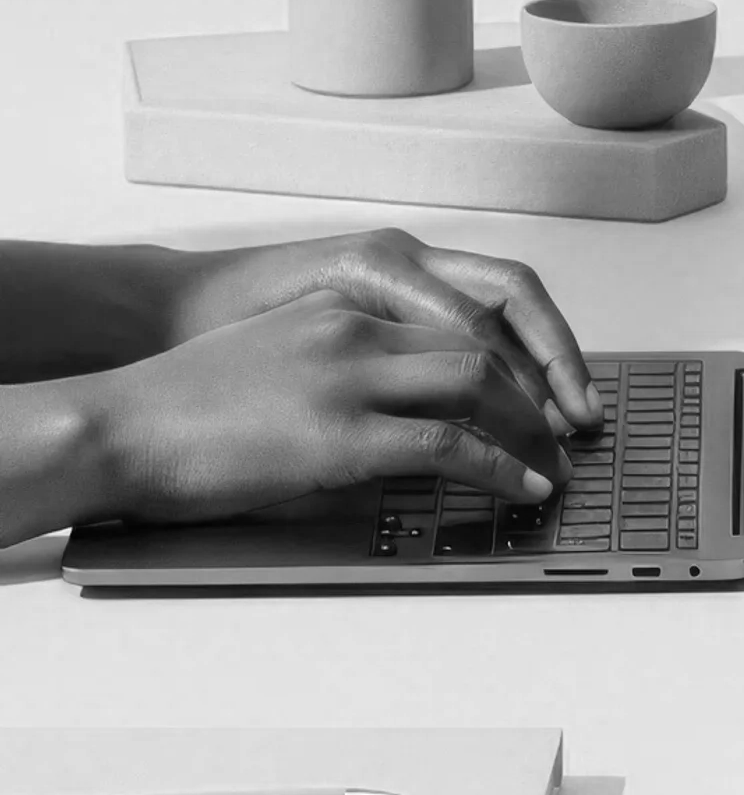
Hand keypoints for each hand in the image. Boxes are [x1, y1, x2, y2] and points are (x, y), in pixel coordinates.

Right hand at [162, 230, 600, 437]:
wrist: (122, 424)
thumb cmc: (185, 406)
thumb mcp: (281, 364)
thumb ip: (344, 376)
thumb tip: (396, 429)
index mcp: (347, 308)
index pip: (462, 315)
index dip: (517, 353)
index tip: (546, 388)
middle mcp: (360, 330)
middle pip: (486, 344)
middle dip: (541, 386)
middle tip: (570, 427)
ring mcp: (353, 379)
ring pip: (479, 384)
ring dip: (530, 426)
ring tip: (555, 462)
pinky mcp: (343, 435)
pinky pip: (449, 447)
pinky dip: (500, 467)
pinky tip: (523, 486)